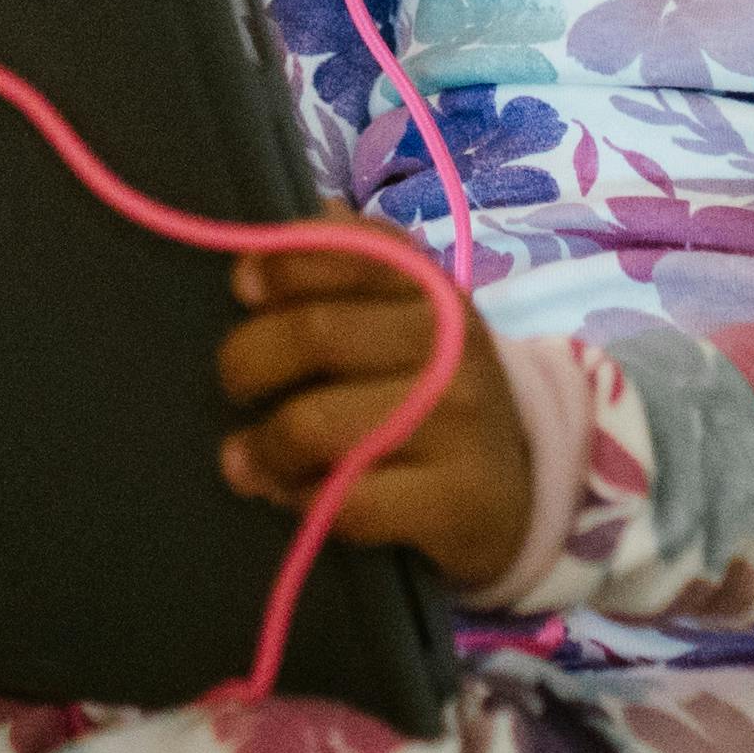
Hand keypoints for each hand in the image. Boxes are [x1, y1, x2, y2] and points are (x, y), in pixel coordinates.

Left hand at [213, 222, 532, 593]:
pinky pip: (345, 501)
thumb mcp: (402, 319)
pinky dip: (304, 501)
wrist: (518, 482)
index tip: (244, 287)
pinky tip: (303, 497)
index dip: (282, 264)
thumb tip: (257, 253)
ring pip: (316, 425)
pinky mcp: (456, 498)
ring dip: (263, 449)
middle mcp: (452, 342)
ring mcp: (459, 421)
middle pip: (316, 335)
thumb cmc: (430, 390)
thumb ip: (341, 272)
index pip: (349, 251)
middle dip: (247, 363)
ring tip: (248, 461)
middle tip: (236, 389)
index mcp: (430, 287)